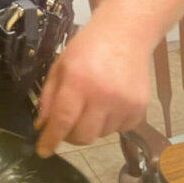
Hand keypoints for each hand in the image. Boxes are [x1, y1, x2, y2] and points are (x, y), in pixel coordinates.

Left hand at [34, 26, 151, 156]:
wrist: (126, 32)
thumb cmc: (90, 46)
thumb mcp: (61, 64)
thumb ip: (49, 96)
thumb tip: (43, 125)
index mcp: (79, 82)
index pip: (62, 121)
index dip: (51, 140)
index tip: (44, 151)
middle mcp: (104, 95)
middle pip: (83, 136)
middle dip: (71, 135)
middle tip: (69, 124)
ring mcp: (125, 103)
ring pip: (102, 134)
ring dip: (93, 126)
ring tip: (95, 103)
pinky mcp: (140, 107)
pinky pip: (121, 129)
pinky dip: (113, 122)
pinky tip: (111, 103)